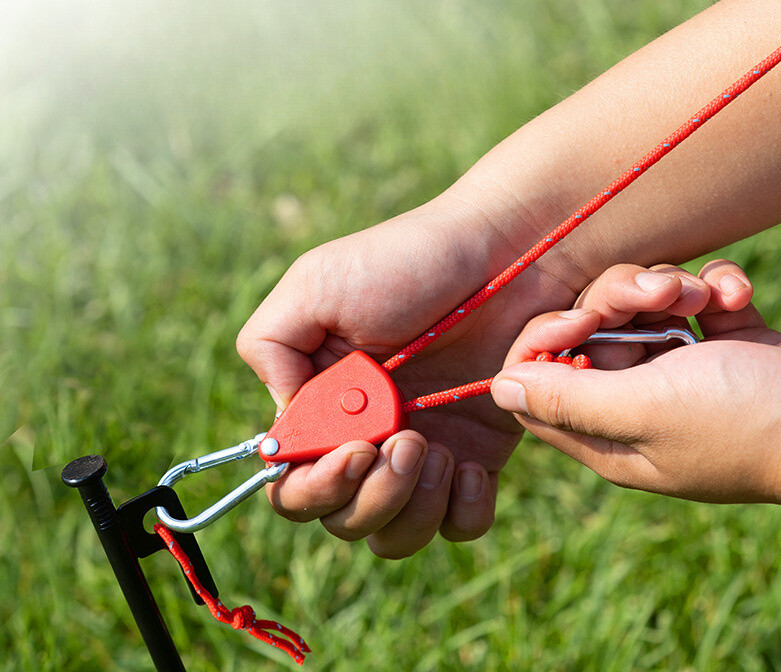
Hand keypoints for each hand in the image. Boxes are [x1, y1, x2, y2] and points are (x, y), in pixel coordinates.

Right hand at [237, 196, 582, 556]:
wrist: (501, 253)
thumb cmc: (407, 261)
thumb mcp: (314, 284)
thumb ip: (271, 349)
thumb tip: (283, 421)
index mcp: (323, 402)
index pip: (292, 481)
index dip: (312, 487)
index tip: (353, 450)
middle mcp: (367, 436)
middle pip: (341, 519)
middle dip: (367, 497)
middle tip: (406, 440)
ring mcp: (423, 450)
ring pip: (396, 534)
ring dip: (410, 507)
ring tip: (437, 447)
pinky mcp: (477, 456)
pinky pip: (460, 524)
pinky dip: (461, 510)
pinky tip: (470, 463)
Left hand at [491, 260, 780, 505]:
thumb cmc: (745, 420)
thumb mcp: (645, 410)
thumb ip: (566, 399)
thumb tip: (497, 389)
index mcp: (605, 432)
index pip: (538, 379)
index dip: (548, 338)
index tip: (582, 317)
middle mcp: (632, 403)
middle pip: (586, 331)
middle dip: (620, 299)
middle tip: (661, 296)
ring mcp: (677, 374)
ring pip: (636, 307)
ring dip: (671, 288)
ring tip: (707, 298)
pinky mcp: (719, 347)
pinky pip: (689, 301)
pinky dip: (713, 290)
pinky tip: (737, 298)